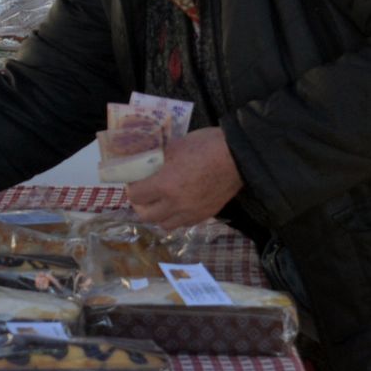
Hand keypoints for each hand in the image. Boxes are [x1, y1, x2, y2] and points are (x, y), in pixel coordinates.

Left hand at [125, 128, 241, 229]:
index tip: (135, 181)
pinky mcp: (205, 215)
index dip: (132, 188)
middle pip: (146, 216)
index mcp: (165, 185)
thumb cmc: (205, 146)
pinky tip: (178, 205)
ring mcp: (192, 212)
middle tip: (143, 194)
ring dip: (158, 214)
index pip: (135, 196)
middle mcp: (176, 204)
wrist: (237, 156)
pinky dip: (176, 217)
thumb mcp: (174, 146)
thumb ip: (156, 159)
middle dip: (140, 205)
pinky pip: (183, 224)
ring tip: (160, 201)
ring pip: (165, 225)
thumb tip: (142, 162)